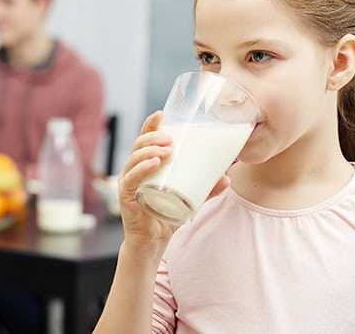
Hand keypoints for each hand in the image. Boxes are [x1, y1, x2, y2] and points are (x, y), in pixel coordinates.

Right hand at [117, 112, 229, 247]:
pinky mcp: (127, 196)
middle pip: (139, 144)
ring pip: (134, 158)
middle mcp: (134, 169)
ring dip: (149, 150)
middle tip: (171, 138)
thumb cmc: (167, 213)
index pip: (145, 138)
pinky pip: (131, 179)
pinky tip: (154, 163)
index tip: (161, 113)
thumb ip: (207, 188)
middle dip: (153, 137)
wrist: (154, 240)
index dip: (151, 124)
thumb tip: (227, 178)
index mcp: (146, 164)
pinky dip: (141, 168)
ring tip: (166, 149)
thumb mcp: (190, 197)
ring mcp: (129, 182)